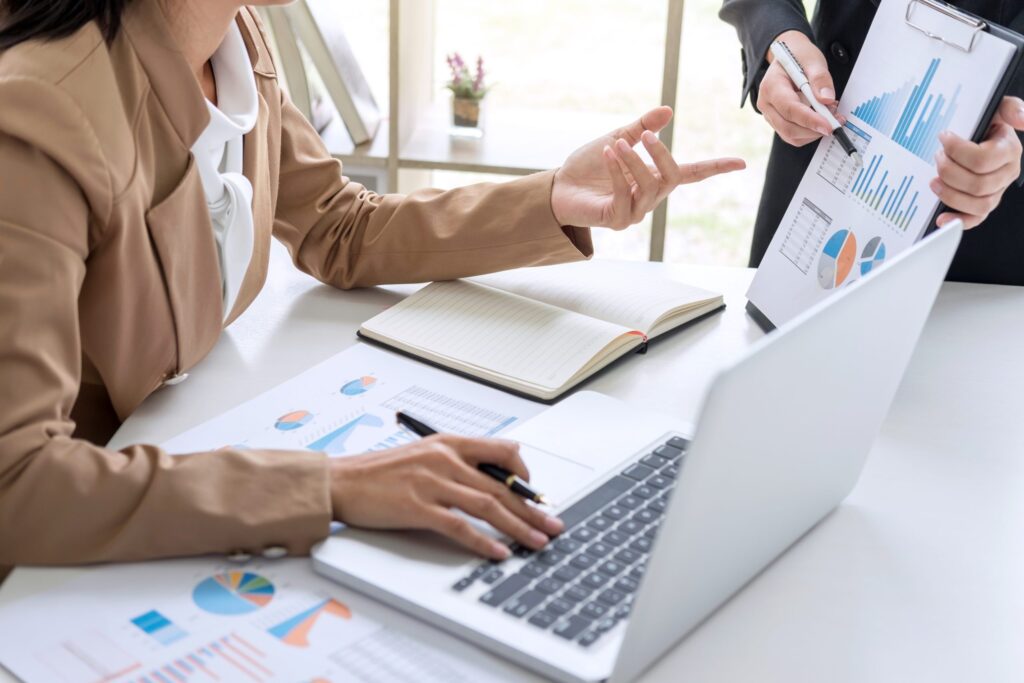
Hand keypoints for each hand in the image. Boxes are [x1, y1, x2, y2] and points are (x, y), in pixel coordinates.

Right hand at [329, 435, 563, 559]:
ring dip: (518, 527)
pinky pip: (460, 526)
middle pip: (501, 485)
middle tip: (552, 524)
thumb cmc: (378, 472)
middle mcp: (444, 458)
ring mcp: (432, 482)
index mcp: (448, 443)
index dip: (524, 475)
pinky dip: (483, 541)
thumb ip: (455, 460)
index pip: (502, 452)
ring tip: (537, 542)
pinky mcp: (418, 507)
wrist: (341, 481)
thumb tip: (489, 477)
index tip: (536, 495)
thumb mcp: (422, 453)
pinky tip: (498, 552)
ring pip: (488, 505)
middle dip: (532, 508)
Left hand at [550, 106, 744, 228]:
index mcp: (656, 178)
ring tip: (617, 144)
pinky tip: (608, 153)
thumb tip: (667, 111)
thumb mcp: (618, 138)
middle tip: (644, 135)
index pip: (692, 174)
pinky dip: (616, 171)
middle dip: (661, 154)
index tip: (741, 162)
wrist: (559, 188)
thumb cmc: (589, 167)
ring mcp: (635, 211)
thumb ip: (642, 127)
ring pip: (648, 186)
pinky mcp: (617, 220)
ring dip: (633, 161)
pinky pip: (623, 194)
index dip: (716, 168)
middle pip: (672, 177)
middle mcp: (650, 198)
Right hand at [759, 30, 840, 146]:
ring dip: (813, 132)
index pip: (790, 109)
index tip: (829, 125)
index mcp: (771, 86)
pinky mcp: (778, 122)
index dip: (810, 119)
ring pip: (791, 135)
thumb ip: (820, 79)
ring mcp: (770, 115)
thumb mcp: (812, 60)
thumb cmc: (798, 57)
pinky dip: (809, 132)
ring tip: (830, 116)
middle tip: (836, 122)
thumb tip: (827, 100)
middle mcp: (766, 104)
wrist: (789, 56)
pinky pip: (793, 135)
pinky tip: (820, 119)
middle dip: (814, 129)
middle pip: (788, 127)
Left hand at [931, 96, 1023, 229]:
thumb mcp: (996, 108)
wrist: (977, 134)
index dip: (958, 151)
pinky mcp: (984, 204)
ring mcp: (997, 191)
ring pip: (979, 204)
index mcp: (1009, 150)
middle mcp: (1007, 173)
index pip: (983, 159)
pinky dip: (958, 220)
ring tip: (934, 182)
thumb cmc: (984, 122)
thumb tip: (1021, 119)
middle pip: (979, 184)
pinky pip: (976, 219)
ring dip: (951, 195)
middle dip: (951, 172)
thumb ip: (1010, 108)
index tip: (943, 138)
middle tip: (937, 159)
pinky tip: (942, 218)